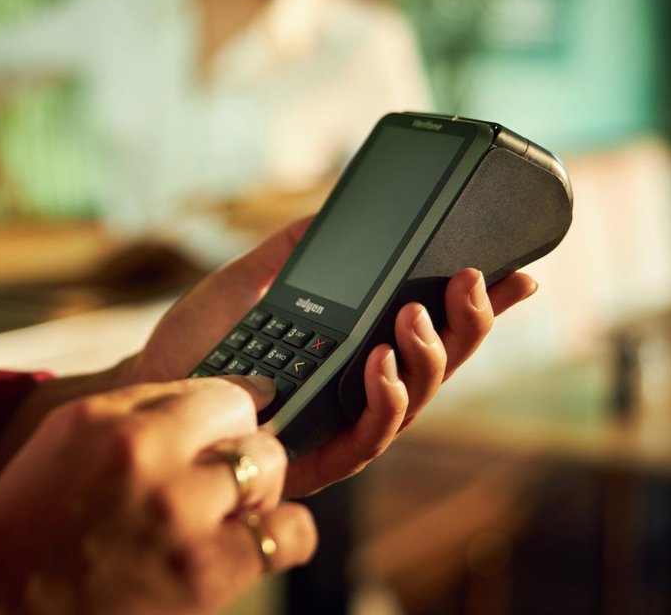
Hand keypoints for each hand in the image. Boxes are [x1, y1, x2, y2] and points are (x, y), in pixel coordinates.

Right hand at [0, 377, 316, 614]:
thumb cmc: (23, 533)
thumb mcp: (63, 442)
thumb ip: (129, 412)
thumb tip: (196, 405)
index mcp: (108, 418)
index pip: (207, 388)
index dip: (216, 416)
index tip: (217, 434)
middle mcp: (145, 453)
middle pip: (244, 419)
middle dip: (241, 445)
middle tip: (220, 476)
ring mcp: (179, 511)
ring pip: (271, 466)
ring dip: (258, 489)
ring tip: (229, 511)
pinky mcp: (205, 570)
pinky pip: (289, 532)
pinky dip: (283, 535)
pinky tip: (254, 542)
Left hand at [121, 218, 537, 497]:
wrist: (148, 384)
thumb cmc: (200, 340)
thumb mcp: (254, 280)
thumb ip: (296, 248)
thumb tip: (333, 212)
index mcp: (357, 344)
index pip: (432, 325)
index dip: (480, 306)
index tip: (522, 272)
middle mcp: (361, 387)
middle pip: (441, 363)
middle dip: (471, 321)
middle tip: (472, 277)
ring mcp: (343, 423)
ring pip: (417, 399)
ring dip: (429, 355)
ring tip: (414, 313)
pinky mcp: (319, 458)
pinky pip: (370, 437)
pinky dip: (385, 398)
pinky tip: (378, 360)